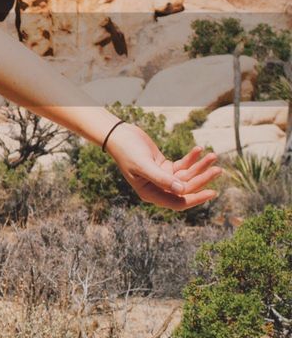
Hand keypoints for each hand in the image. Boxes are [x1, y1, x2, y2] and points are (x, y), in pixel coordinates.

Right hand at [105, 121, 220, 210]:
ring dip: (199, 166)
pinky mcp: (165, 166)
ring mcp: (162, 177)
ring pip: (187, 176)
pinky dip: (191, 158)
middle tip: (218, 169)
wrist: (120, 135)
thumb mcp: (144, 165)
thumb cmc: (127, 151)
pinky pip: (182, 165)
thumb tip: (182, 190)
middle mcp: (158, 188)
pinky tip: (198, 150)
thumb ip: (162, 178)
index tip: (212, 193)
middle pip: (186, 188)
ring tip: (213, 156)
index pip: (178, 202)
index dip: (195, 199)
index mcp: (150, 193)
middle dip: (202, 178)